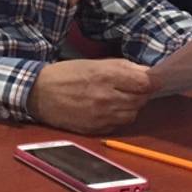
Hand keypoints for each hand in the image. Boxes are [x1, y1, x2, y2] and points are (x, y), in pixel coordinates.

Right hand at [26, 59, 154, 134]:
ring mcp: (101, 115)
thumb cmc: (66, 74)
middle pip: (141, 99)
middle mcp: (106, 97)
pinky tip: (108, 109)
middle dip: (140, 93)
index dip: (152, 81)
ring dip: (131, 106)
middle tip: (132, 87)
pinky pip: (119, 124)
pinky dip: (118, 117)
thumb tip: (147, 73)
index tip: (153, 79)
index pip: (145, 82)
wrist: (39, 93)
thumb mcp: (93, 63)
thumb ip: (121, 67)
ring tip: (118, 98)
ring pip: (132, 113)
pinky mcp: (96, 128)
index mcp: (106, 75)